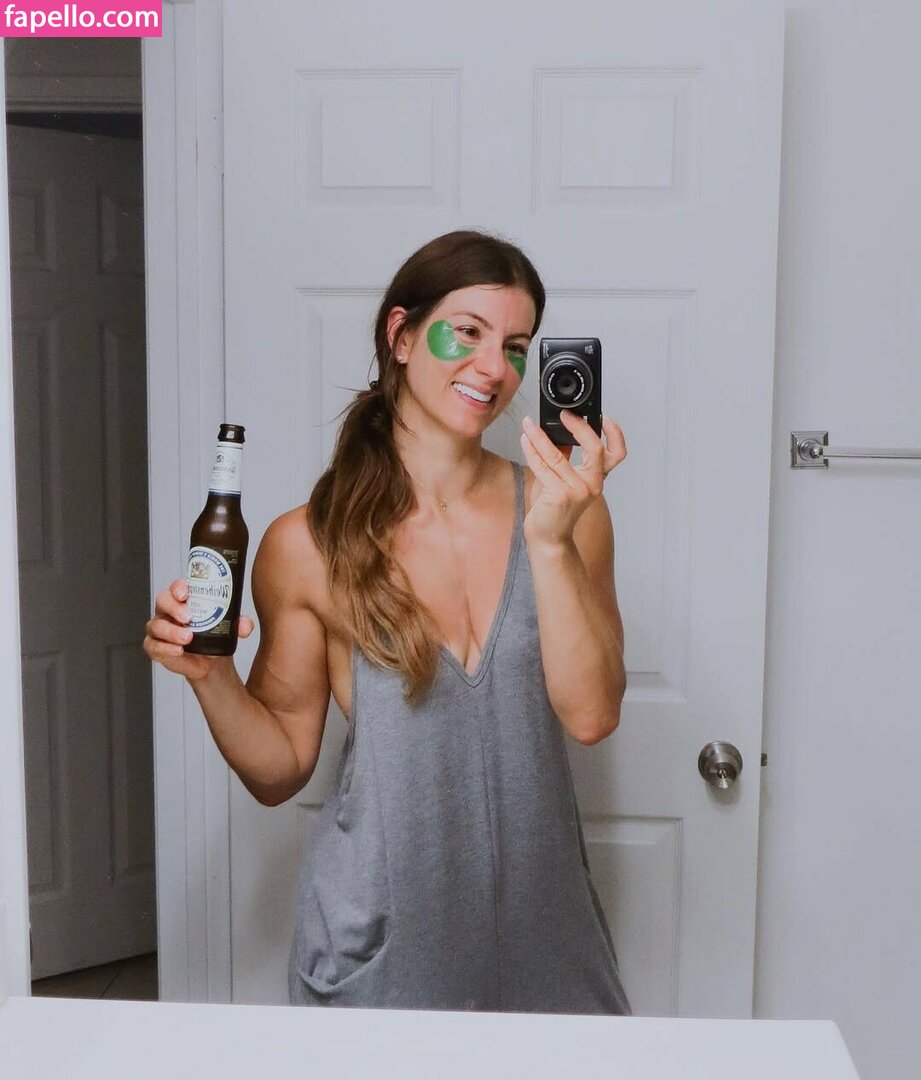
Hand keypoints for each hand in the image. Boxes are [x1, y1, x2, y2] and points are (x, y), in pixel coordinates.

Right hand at [143, 578, 254, 681]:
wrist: (212, 661)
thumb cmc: (215, 636)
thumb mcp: (229, 627)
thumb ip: (239, 624)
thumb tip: (245, 625)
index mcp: (184, 600)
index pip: (176, 587)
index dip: (178, 587)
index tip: (185, 593)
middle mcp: (168, 611)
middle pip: (162, 601)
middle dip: (173, 607)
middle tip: (188, 617)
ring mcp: (160, 629)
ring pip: (156, 625)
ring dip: (171, 631)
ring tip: (188, 638)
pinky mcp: (157, 647)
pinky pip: (153, 646)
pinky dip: (165, 648)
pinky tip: (177, 650)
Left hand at [519, 411, 626, 546]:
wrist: (548, 538)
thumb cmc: (554, 510)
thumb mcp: (563, 479)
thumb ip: (565, 458)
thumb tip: (558, 432)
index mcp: (597, 479)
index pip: (617, 453)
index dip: (615, 433)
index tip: (604, 417)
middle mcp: (592, 485)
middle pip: (595, 449)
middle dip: (580, 427)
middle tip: (564, 415)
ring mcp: (577, 491)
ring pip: (558, 455)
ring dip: (540, 436)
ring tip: (529, 424)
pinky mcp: (559, 496)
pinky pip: (543, 466)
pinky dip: (532, 450)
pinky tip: (525, 441)